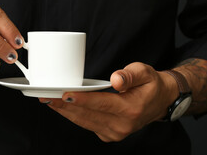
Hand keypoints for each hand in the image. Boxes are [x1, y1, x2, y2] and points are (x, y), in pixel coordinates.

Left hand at [39, 62, 178, 141]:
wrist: (159, 101)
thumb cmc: (150, 84)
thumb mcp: (145, 72)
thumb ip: (130, 75)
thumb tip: (116, 80)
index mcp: (131, 109)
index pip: (101, 104)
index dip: (81, 99)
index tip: (64, 93)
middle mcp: (122, 125)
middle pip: (87, 115)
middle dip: (65, 105)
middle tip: (46, 95)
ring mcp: (115, 133)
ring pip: (84, 122)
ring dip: (65, 111)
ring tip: (49, 101)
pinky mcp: (109, 134)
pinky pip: (87, 125)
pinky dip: (74, 116)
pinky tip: (63, 107)